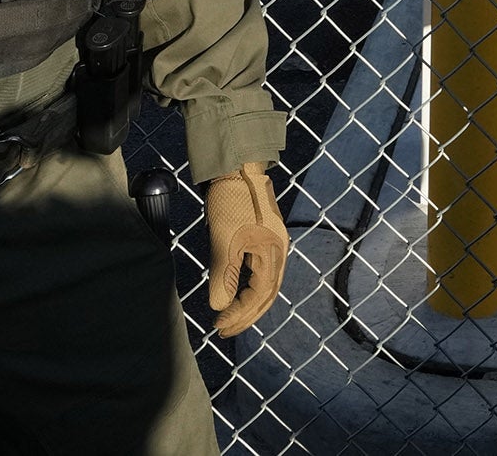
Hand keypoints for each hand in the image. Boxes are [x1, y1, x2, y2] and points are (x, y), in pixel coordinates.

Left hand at [203, 162, 288, 336]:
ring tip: (229, 317)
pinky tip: (234, 292)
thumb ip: (223, 276)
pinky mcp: (263, 238)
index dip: (240, 313)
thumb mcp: (223, 240)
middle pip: (266, 294)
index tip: (219, 324)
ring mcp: (271, 244)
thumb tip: (218, 307)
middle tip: (224, 330)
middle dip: (245, 315)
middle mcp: (277, 251)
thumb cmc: (232, 201)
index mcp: (272, 253)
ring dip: (247, 303)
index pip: (259, 295)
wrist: (238, 167)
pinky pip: (259, 271)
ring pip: (263, 284)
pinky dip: (247, 287)